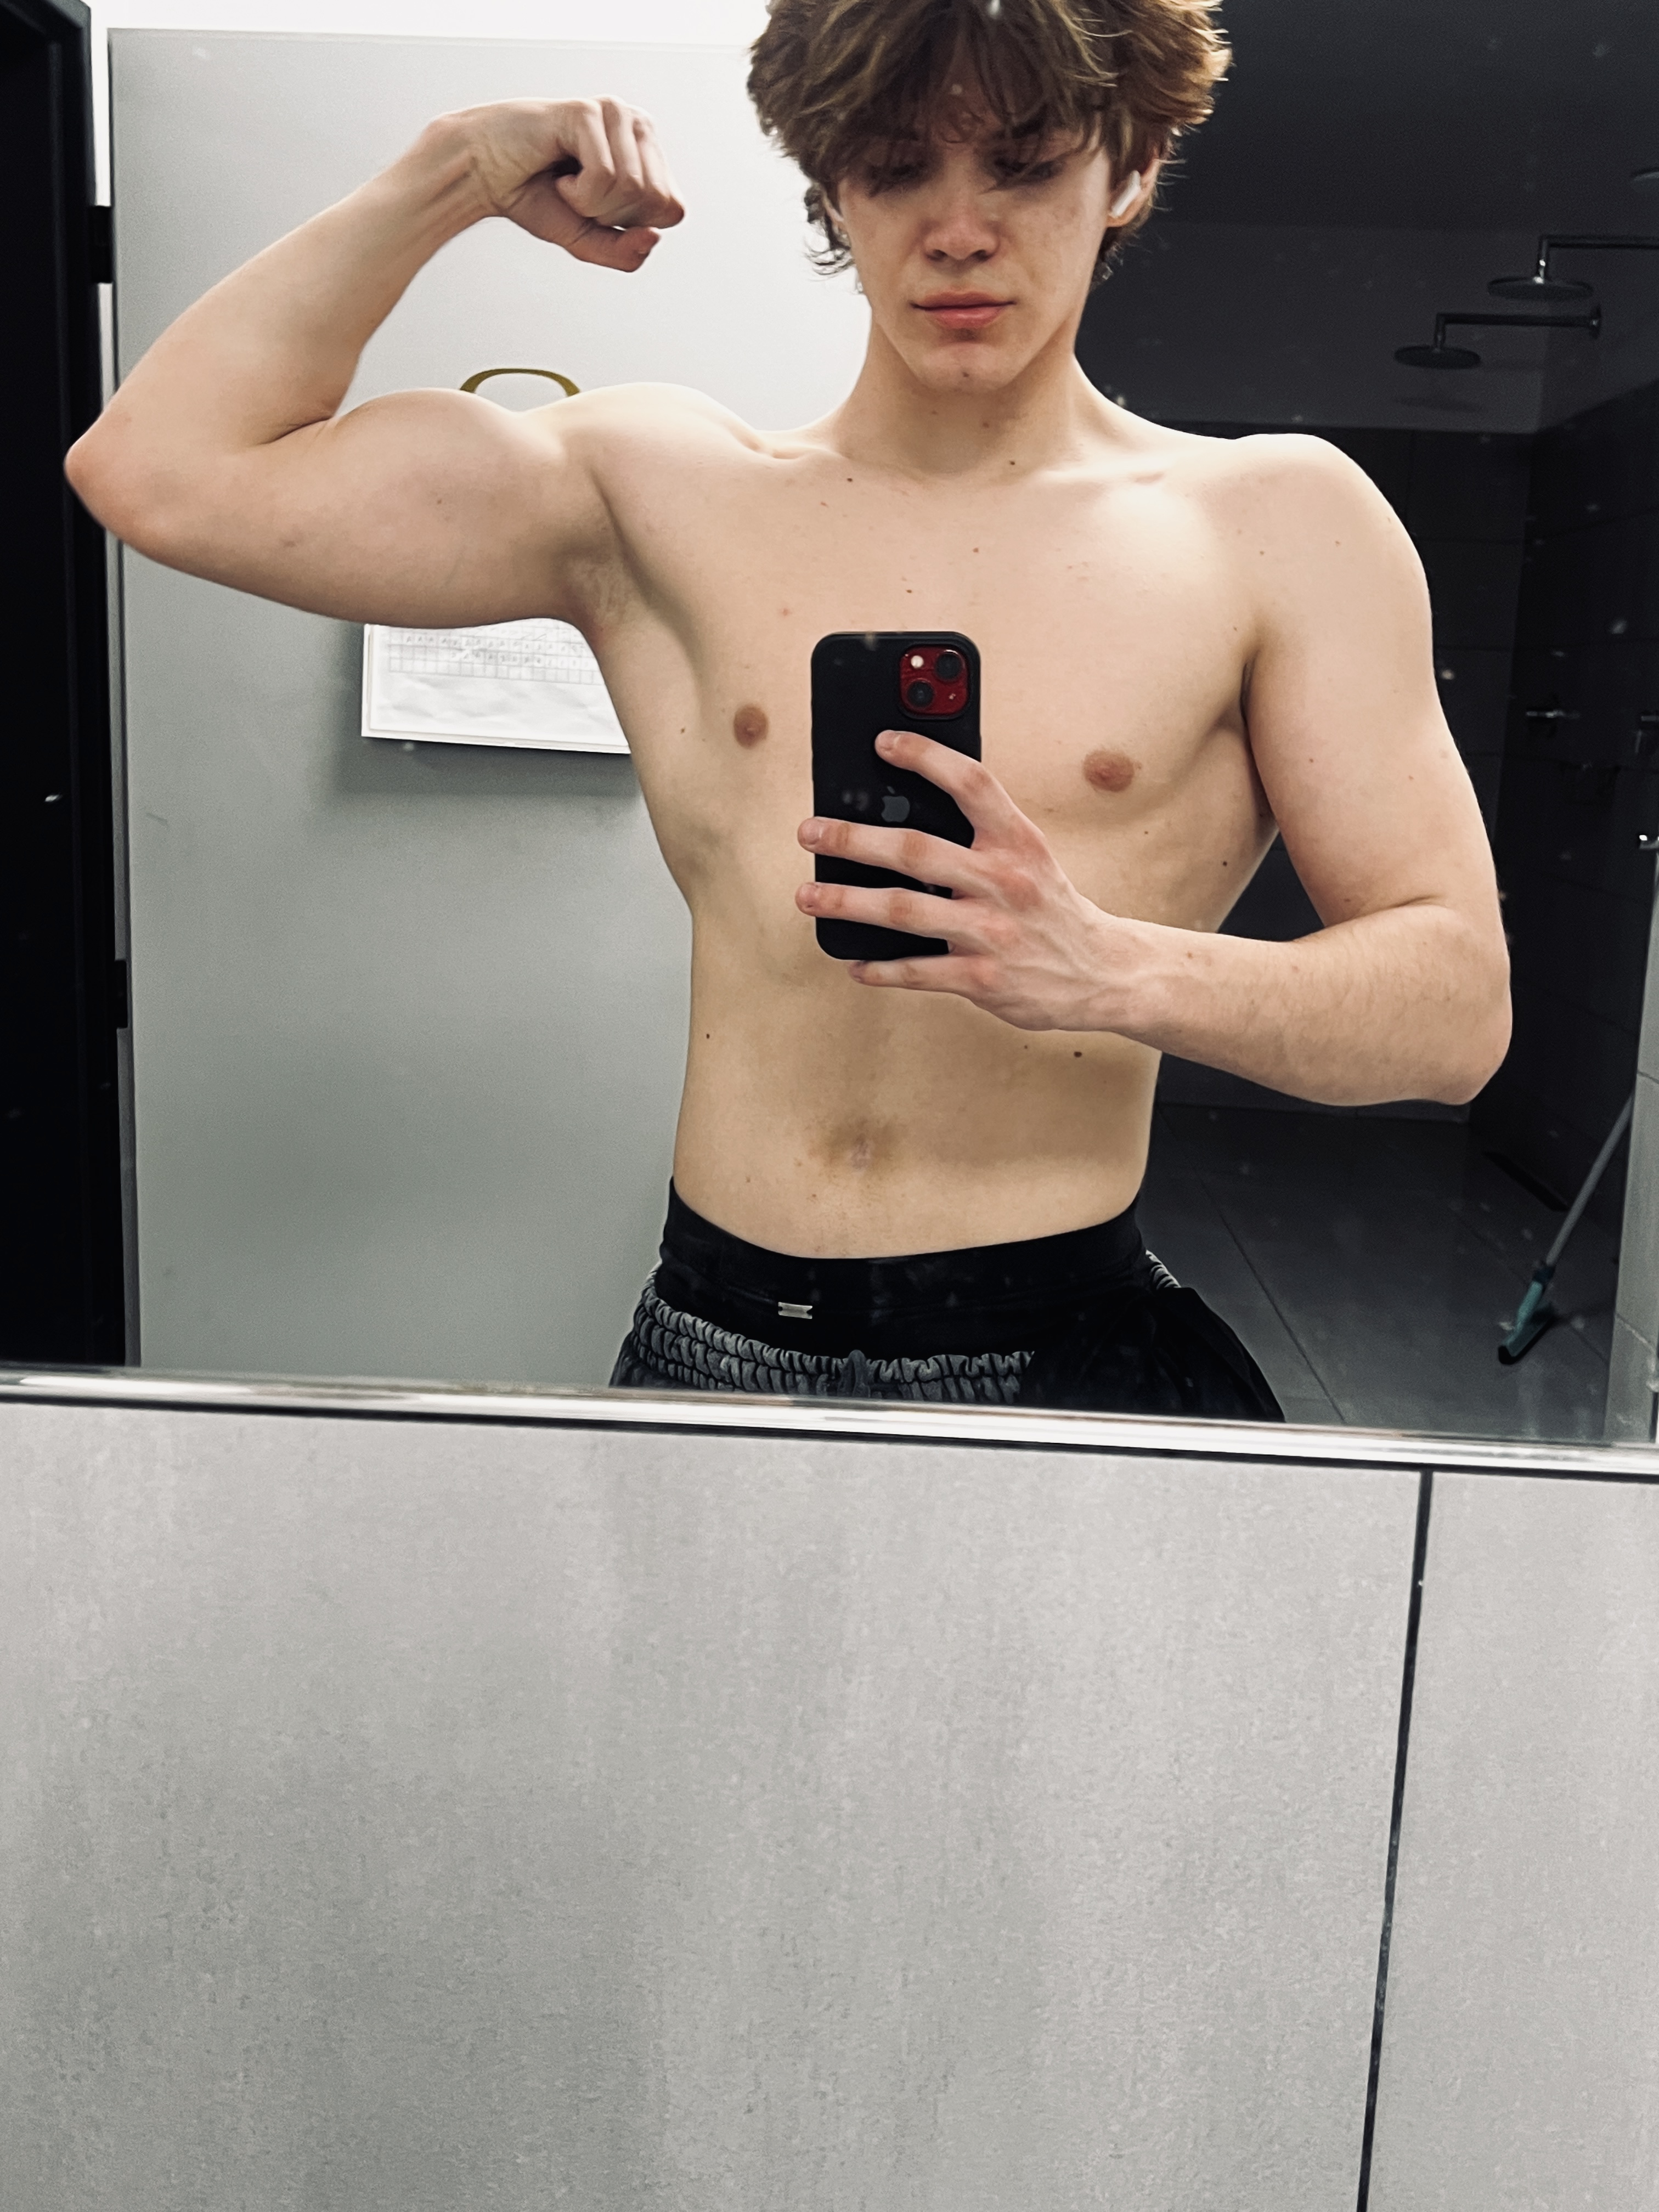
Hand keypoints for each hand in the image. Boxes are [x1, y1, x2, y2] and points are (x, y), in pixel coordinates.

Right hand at [454, 98, 684, 270]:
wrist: (485, 175)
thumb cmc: (537, 197)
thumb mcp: (589, 240)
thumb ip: (624, 252)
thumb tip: (653, 238)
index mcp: (647, 152)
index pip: (673, 210)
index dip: (633, 225)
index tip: (597, 208)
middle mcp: (638, 125)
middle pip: (657, 201)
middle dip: (613, 215)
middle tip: (579, 194)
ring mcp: (615, 113)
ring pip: (633, 189)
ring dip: (591, 203)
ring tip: (566, 182)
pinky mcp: (588, 111)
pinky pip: (605, 177)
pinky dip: (577, 192)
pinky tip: (557, 173)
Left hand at [795, 731, 1126, 1031]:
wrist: (1102, 973)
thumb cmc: (1049, 907)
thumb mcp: (1030, 857)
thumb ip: (981, 833)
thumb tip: (902, 813)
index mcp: (1018, 840)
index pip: (971, 782)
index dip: (926, 756)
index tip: (883, 742)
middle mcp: (1005, 881)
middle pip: (917, 850)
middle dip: (854, 840)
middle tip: (810, 832)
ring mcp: (993, 932)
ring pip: (905, 911)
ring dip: (848, 902)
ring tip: (809, 895)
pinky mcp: (985, 978)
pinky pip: (919, 972)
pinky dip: (881, 969)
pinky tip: (855, 963)